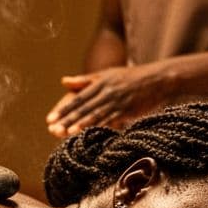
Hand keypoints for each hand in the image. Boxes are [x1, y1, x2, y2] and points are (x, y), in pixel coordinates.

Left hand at [45, 64, 173, 137]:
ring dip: (80, 124)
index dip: (63, 109)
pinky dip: (100, 127)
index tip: (50, 119)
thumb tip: (63, 81)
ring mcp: (118, 101)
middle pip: (83, 108)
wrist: (158, 79)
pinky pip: (112, 120)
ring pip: (96, 115)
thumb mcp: (107, 74)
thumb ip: (84, 80)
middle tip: (53, 129)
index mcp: (100, 83)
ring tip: (67, 133)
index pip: (77, 98)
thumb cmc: (130, 77)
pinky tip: (91, 134)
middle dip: (67, 119)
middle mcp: (106, 92)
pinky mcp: (128, 110)